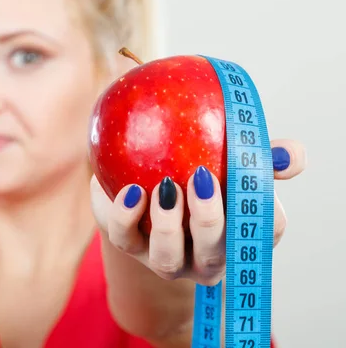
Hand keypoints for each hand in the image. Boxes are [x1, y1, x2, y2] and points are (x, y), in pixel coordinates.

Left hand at [91, 139, 306, 285]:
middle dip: (209, 220)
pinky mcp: (129, 246)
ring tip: (164, 187)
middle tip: (200, 178)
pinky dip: (125, 217)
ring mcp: (165, 257)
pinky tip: (129, 190)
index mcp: (238, 233)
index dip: (265, 211)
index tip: (249, 179)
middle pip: (213, 254)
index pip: (267, 231)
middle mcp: (204, 256)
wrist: (142, 169)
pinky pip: (125, 240)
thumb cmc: (198, 165)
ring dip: (167, 226)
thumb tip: (288, 153)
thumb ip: (259, 154)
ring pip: (167, 260)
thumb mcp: (230, 156)